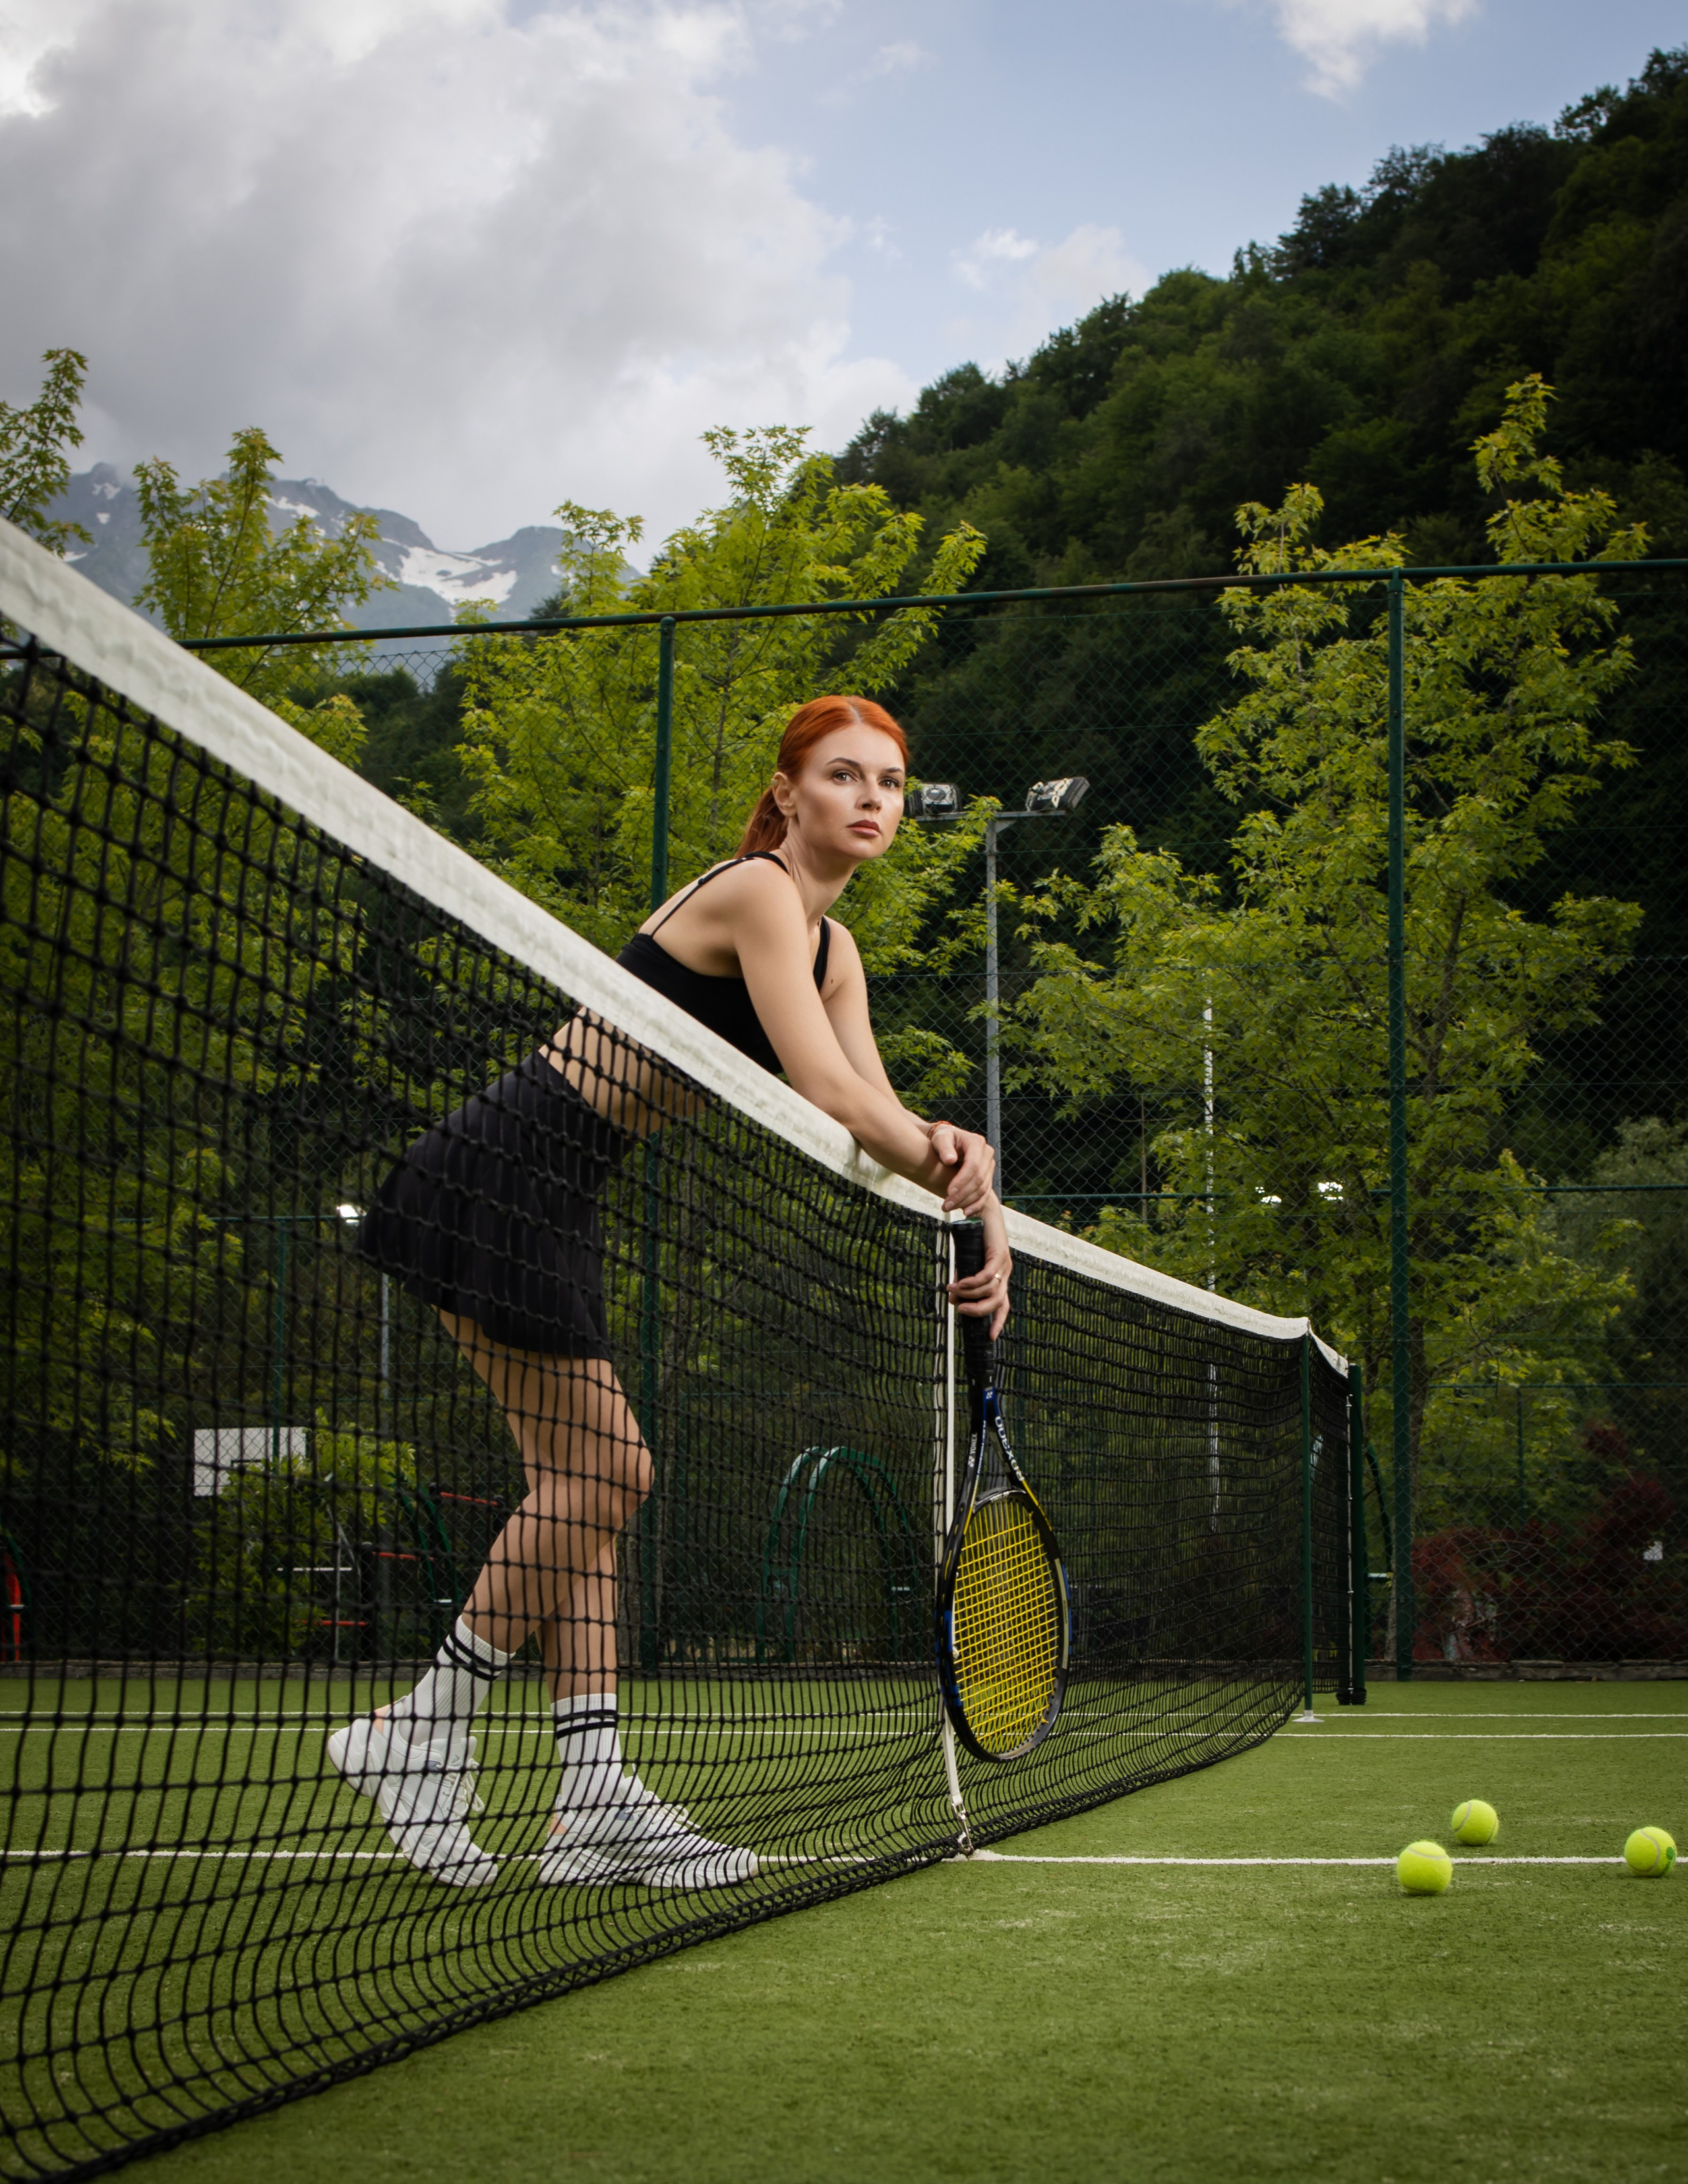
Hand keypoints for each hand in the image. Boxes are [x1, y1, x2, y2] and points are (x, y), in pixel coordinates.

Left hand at [928, 1121, 994, 1215]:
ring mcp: (989, 1165)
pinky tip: (965, 1212)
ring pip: (983, 1189)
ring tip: (949, 1208)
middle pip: (979, 1179)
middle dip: (962, 1195)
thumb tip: (950, 1160)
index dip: (961, 1181)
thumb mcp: (940, 1138)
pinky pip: (986, 1193)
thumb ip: (944, 1147)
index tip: (948, 1192)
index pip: (973, 1165)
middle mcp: (987, 1153)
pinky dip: (976, 1204)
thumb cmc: (943, 1139)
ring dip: (967, 1202)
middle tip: (945, 1205)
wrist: (950, 1141)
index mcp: (976, 1143)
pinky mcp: (988, 1176)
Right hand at [949, 1195, 1012, 1339]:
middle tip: (960, 1310)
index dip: (997, 1322)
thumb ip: (962, 1282)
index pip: (1003, 1306)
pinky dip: (972, 1282)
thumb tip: (953, 1299)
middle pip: (997, 1302)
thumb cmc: (974, 1239)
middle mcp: (1005, 1274)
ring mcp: (1004, 1265)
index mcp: (1000, 1279)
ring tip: (952, 1290)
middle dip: (978, 1311)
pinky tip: (959, 1283)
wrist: (982, 1212)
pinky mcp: (999, 1255)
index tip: (990, 1337)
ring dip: (969, 1294)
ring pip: (990, 1290)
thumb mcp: (967, 1265)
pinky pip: (986, 1276)